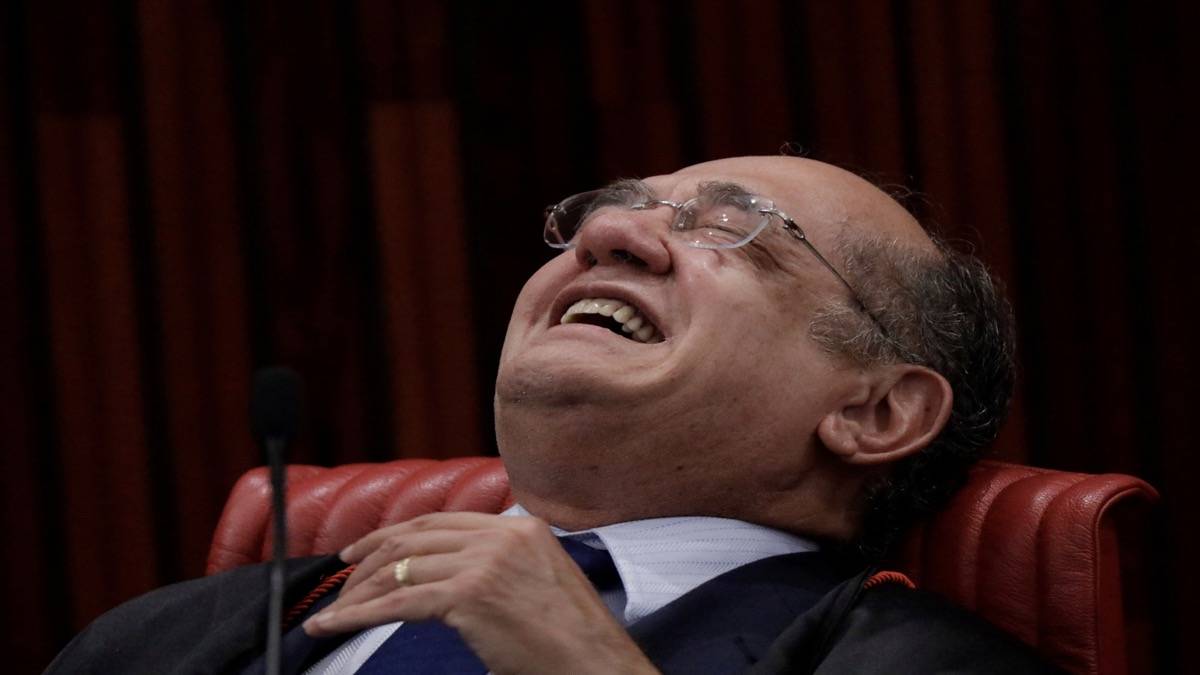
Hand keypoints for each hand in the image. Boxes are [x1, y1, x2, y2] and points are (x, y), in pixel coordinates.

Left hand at [302, 512, 658, 674]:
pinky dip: (357, 615)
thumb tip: (449, 571)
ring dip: (358, 592)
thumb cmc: (572, 637)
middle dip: (369, 558)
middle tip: (342, 575)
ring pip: (400, 569)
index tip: (365, 549)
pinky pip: (397, 603)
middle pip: (415, 537)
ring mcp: (484, 563)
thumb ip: (501, 562)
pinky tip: (335, 624)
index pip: (441, 521)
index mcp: (521, 526)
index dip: (395, 533)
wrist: (594, 662)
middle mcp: (501, 536)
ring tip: (335, 610)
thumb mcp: (541, 578)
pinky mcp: (469, 596)